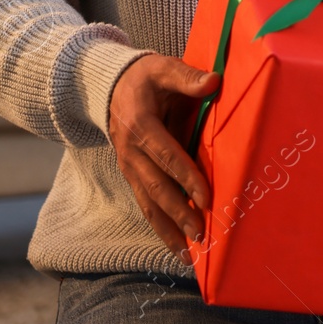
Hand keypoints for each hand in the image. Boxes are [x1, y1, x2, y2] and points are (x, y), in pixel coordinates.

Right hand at [108, 54, 220, 260]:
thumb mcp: (163, 67)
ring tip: (188, 255)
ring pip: (148, 204)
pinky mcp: (132, 175)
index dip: (187, 178)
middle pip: (156, 188)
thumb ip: (187, 77)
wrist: (109, 86)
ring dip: (168, 229)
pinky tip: (176, 246)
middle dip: (179, 213)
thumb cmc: (145, 77)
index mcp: (141, 126)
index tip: (207, 198)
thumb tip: (213, 81)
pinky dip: (160, 227)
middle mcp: (131, 152)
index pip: (167, 156)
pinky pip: (145, 204)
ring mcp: (129, 167)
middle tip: (201, 234)